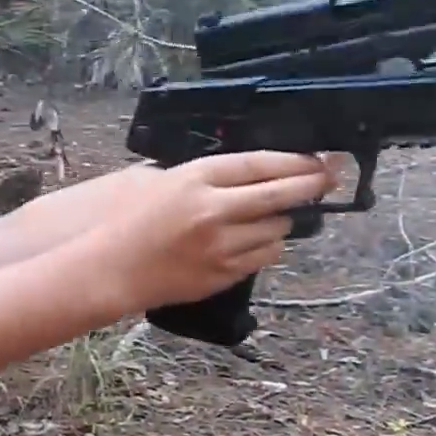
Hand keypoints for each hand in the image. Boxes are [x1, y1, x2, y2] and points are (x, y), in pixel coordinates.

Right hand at [87, 151, 340, 311]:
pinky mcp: (222, 275)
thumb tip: (231, 174)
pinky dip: (266, 246)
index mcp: (195, 179)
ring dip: (283, 220)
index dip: (294, 161)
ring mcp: (221, 246)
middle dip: (310, 186)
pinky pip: (263, 258)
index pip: (259, 164)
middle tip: (328, 179)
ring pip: (276, 230)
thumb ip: (192, 175)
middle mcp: (214, 211)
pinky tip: (259, 240)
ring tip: (279, 214)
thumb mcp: (151, 180)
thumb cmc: (122, 221)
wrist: (106, 270)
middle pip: (278, 195)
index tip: (317, 159)